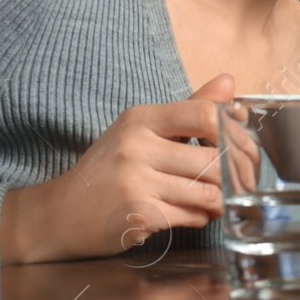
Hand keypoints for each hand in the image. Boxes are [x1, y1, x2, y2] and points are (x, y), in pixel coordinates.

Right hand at [0, 75, 235, 264]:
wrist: (58, 213)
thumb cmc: (109, 169)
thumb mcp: (143, 130)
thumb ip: (190, 108)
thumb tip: (230, 82)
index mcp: (141, 119)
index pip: (205, 114)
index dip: (234, 133)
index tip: (241, 148)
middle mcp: (137, 146)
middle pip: (214, 159)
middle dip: (234, 176)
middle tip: (237, 184)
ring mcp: (135, 181)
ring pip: (208, 191)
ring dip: (221, 201)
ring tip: (216, 201)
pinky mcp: (138, 214)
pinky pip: (192, 215)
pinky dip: (201, 218)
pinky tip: (193, 214)